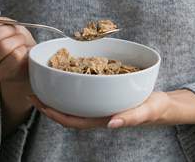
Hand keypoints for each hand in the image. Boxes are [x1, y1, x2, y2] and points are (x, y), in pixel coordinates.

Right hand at [0, 1, 36, 83]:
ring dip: (17, 39)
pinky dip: (23, 50)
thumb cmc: (12, 40)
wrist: (26, 59)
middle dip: (7, 29)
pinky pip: (14, 56)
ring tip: (19, 41)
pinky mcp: (0, 74)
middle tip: (14, 30)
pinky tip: (22, 51)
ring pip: (3, 46)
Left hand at [27, 91, 172, 129]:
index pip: (72, 120)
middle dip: (49, 103)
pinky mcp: (105, 93)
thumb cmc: (153, 109)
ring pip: (73, 100)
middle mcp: (96, 112)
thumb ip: (130, 118)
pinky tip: (69, 71)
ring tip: (44, 80)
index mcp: (101, 119)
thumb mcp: (145, 112)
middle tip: (32, 90)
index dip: (54, 114)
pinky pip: (85, 90)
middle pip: (67, 110)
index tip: (40, 105)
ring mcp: (99, 103)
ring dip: (58, 92)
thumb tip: (111, 124)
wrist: (162, 104)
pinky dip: (73, 82)